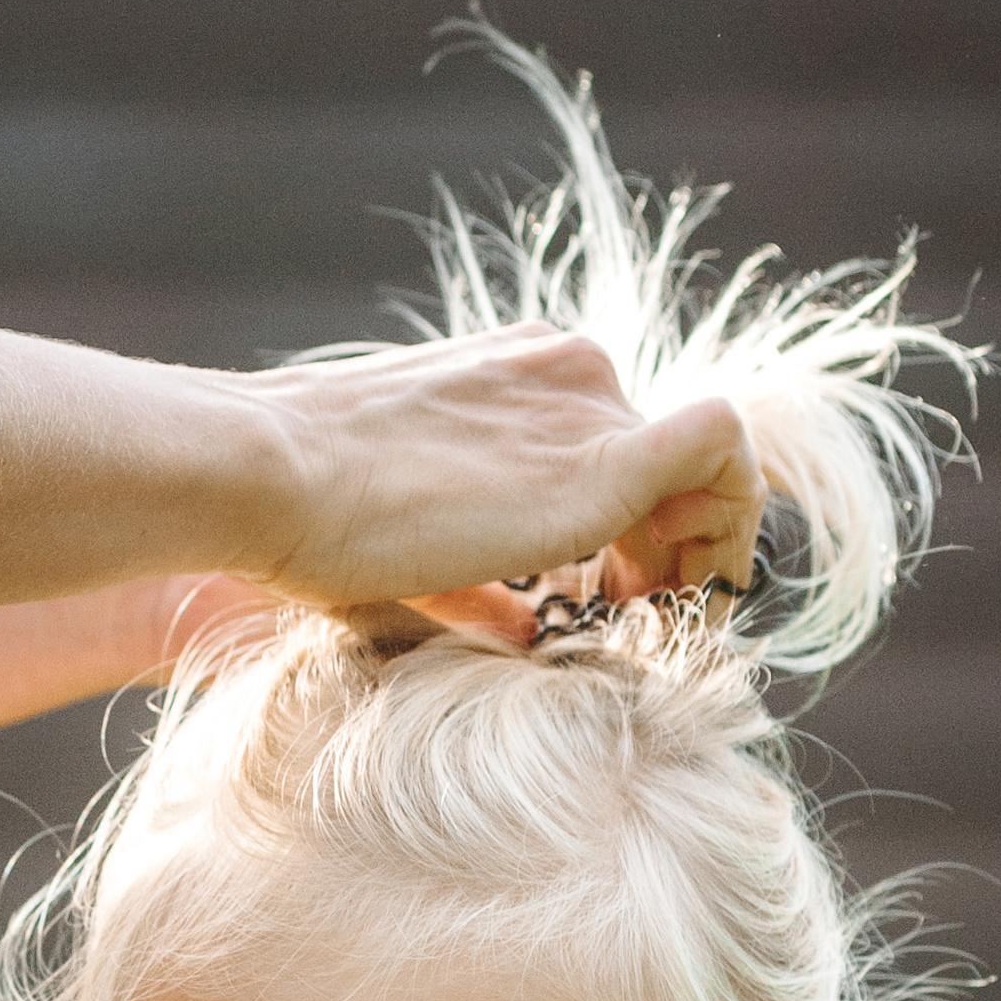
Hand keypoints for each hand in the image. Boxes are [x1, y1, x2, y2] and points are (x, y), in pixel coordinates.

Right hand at [244, 331, 764, 621]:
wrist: (268, 477)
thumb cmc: (307, 518)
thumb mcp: (411, 545)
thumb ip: (484, 579)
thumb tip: (531, 628)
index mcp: (518, 374)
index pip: (621, 447)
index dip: (638, 533)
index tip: (613, 602)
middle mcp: (567, 369)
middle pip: (668, 465)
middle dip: (673, 555)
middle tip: (643, 630)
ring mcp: (588, 403)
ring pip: (705, 468)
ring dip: (701, 555)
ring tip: (664, 629)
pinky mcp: (602, 455)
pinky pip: (724, 455)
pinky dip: (731, 526)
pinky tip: (701, 598)